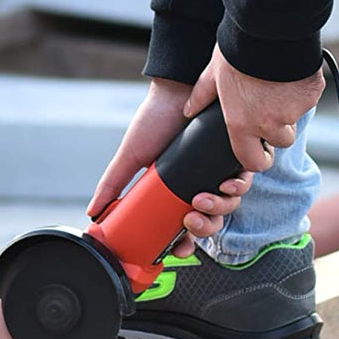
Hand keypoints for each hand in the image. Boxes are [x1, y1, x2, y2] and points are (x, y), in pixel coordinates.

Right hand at [87, 77, 254, 256]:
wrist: (176, 90)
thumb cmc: (154, 119)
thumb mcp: (131, 155)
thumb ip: (112, 184)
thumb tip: (93, 213)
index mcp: (175, 190)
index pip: (184, 227)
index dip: (185, 243)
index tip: (179, 248)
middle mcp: (199, 183)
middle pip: (210, 222)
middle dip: (203, 229)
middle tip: (189, 220)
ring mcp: (217, 170)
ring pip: (228, 205)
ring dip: (218, 209)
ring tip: (201, 199)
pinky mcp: (234, 156)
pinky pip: (245, 181)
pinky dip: (237, 187)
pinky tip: (226, 183)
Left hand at [185, 44, 324, 173]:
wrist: (267, 27)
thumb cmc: (237, 50)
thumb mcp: (214, 74)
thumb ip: (202, 96)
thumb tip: (189, 110)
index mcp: (242, 124)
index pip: (253, 162)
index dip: (257, 157)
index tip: (260, 149)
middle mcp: (269, 123)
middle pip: (280, 141)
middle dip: (278, 129)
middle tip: (270, 105)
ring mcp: (293, 111)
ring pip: (295, 118)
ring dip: (290, 108)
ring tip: (278, 83)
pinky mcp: (311, 95)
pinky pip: (309, 98)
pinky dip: (302, 89)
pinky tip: (291, 71)